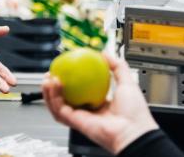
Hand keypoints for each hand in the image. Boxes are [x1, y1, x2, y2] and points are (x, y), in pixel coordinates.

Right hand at [41, 53, 158, 154]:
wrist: (134, 131)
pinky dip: (53, 98)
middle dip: (53, 87)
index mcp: (99, 104)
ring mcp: (80, 117)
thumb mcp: (127, 82)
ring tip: (48, 78)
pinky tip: (53, 86)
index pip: (79, 91)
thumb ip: (118, 66)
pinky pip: (59, 109)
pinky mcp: (75, 122)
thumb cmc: (135, 113)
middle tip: (51, 74)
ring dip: (49, 92)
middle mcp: (88, 111)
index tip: (65, 70)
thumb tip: (105, 53)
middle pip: (64, 98)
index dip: (70, 81)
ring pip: (58, 105)